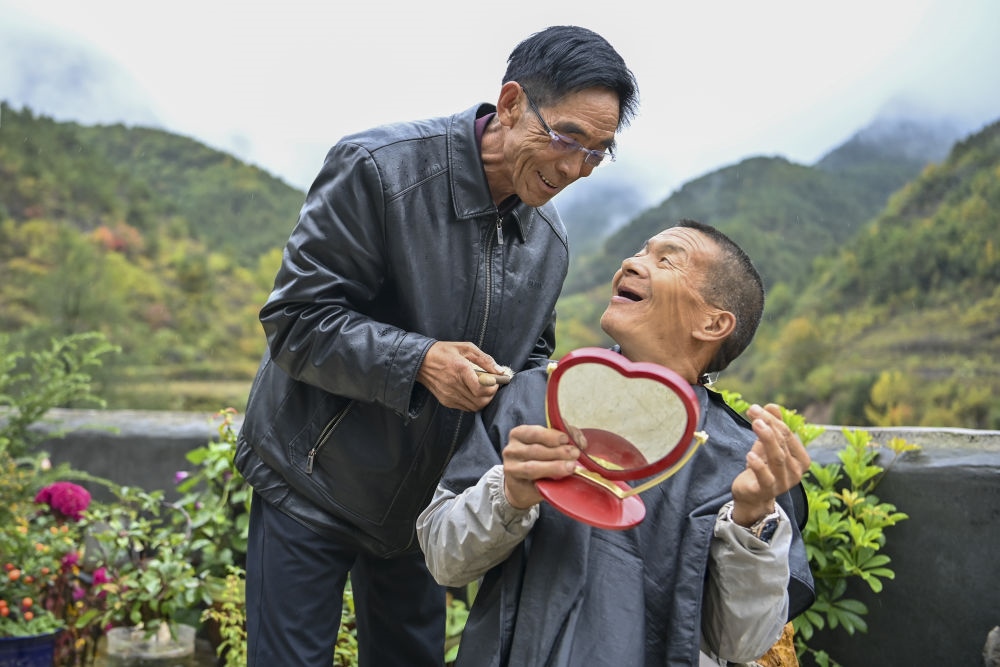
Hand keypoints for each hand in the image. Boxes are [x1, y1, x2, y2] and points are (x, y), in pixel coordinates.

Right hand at [416, 341, 503, 411]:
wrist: (420, 361)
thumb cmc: (444, 352)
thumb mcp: (466, 348)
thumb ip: (485, 359)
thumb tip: (500, 371)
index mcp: (460, 369)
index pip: (481, 389)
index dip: (493, 387)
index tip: (495, 381)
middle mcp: (454, 385)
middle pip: (481, 401)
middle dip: (491, 395)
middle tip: (492, 386)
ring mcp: (449, 395)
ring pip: (474, 407)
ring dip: (483, 400)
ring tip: (483, 389)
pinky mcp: (446, 401)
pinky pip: (466, 408)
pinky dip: (473, 402)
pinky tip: (472, 392)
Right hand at [502, 424, 582, 508]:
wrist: (523, 488)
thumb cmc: (538, 462)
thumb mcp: (549, 446)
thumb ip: (564, 439)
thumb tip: (580, 442)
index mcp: (519, 434)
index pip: (535, 432)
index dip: (551, 435)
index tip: (566, 439)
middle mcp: (512, 449)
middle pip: (536, 449)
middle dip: (558, 451)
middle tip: (575, 454)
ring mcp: (511, 467)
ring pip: (533, 466)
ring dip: (554, 465)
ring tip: (571, 466)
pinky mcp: (515, 484)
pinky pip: (532, 482)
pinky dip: (547, 478)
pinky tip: (559, 478)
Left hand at [730, 403, 810, 525]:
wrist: (752, 496)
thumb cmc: (763, 467)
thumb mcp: (767, 445)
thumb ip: (772, 426)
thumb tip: (772, 406)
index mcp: (801, 459)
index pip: (788, 435)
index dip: (772, 420)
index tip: (756, 408)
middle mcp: (795, 472)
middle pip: (783, 443)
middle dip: (768, 425)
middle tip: (753, 411)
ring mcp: (783, 483)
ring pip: (777, 458)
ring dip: (767, 439)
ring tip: (756, 424)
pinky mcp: (767, 491)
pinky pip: (766, 478)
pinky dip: (759, 466)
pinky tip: (750, 455)